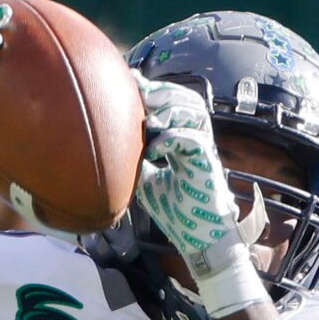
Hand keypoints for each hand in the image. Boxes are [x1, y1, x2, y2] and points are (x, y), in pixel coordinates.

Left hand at [135, 78, 249, 273]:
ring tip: (150, 123)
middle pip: (186, 98)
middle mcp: (196, 139)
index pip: (173, 104)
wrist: (200, 237)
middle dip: (162, 93)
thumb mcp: (147, 180)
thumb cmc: (178, 211)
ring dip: (170, 110)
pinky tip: (155, 150)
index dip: (155, 90)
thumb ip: (136, 160)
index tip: (132, 81)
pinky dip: (171, 138)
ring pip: (193, 111)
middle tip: (139, 96)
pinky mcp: (207, 163)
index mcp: (184, 139)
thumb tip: (111, 146)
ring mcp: (204, 149)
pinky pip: (192, 138)